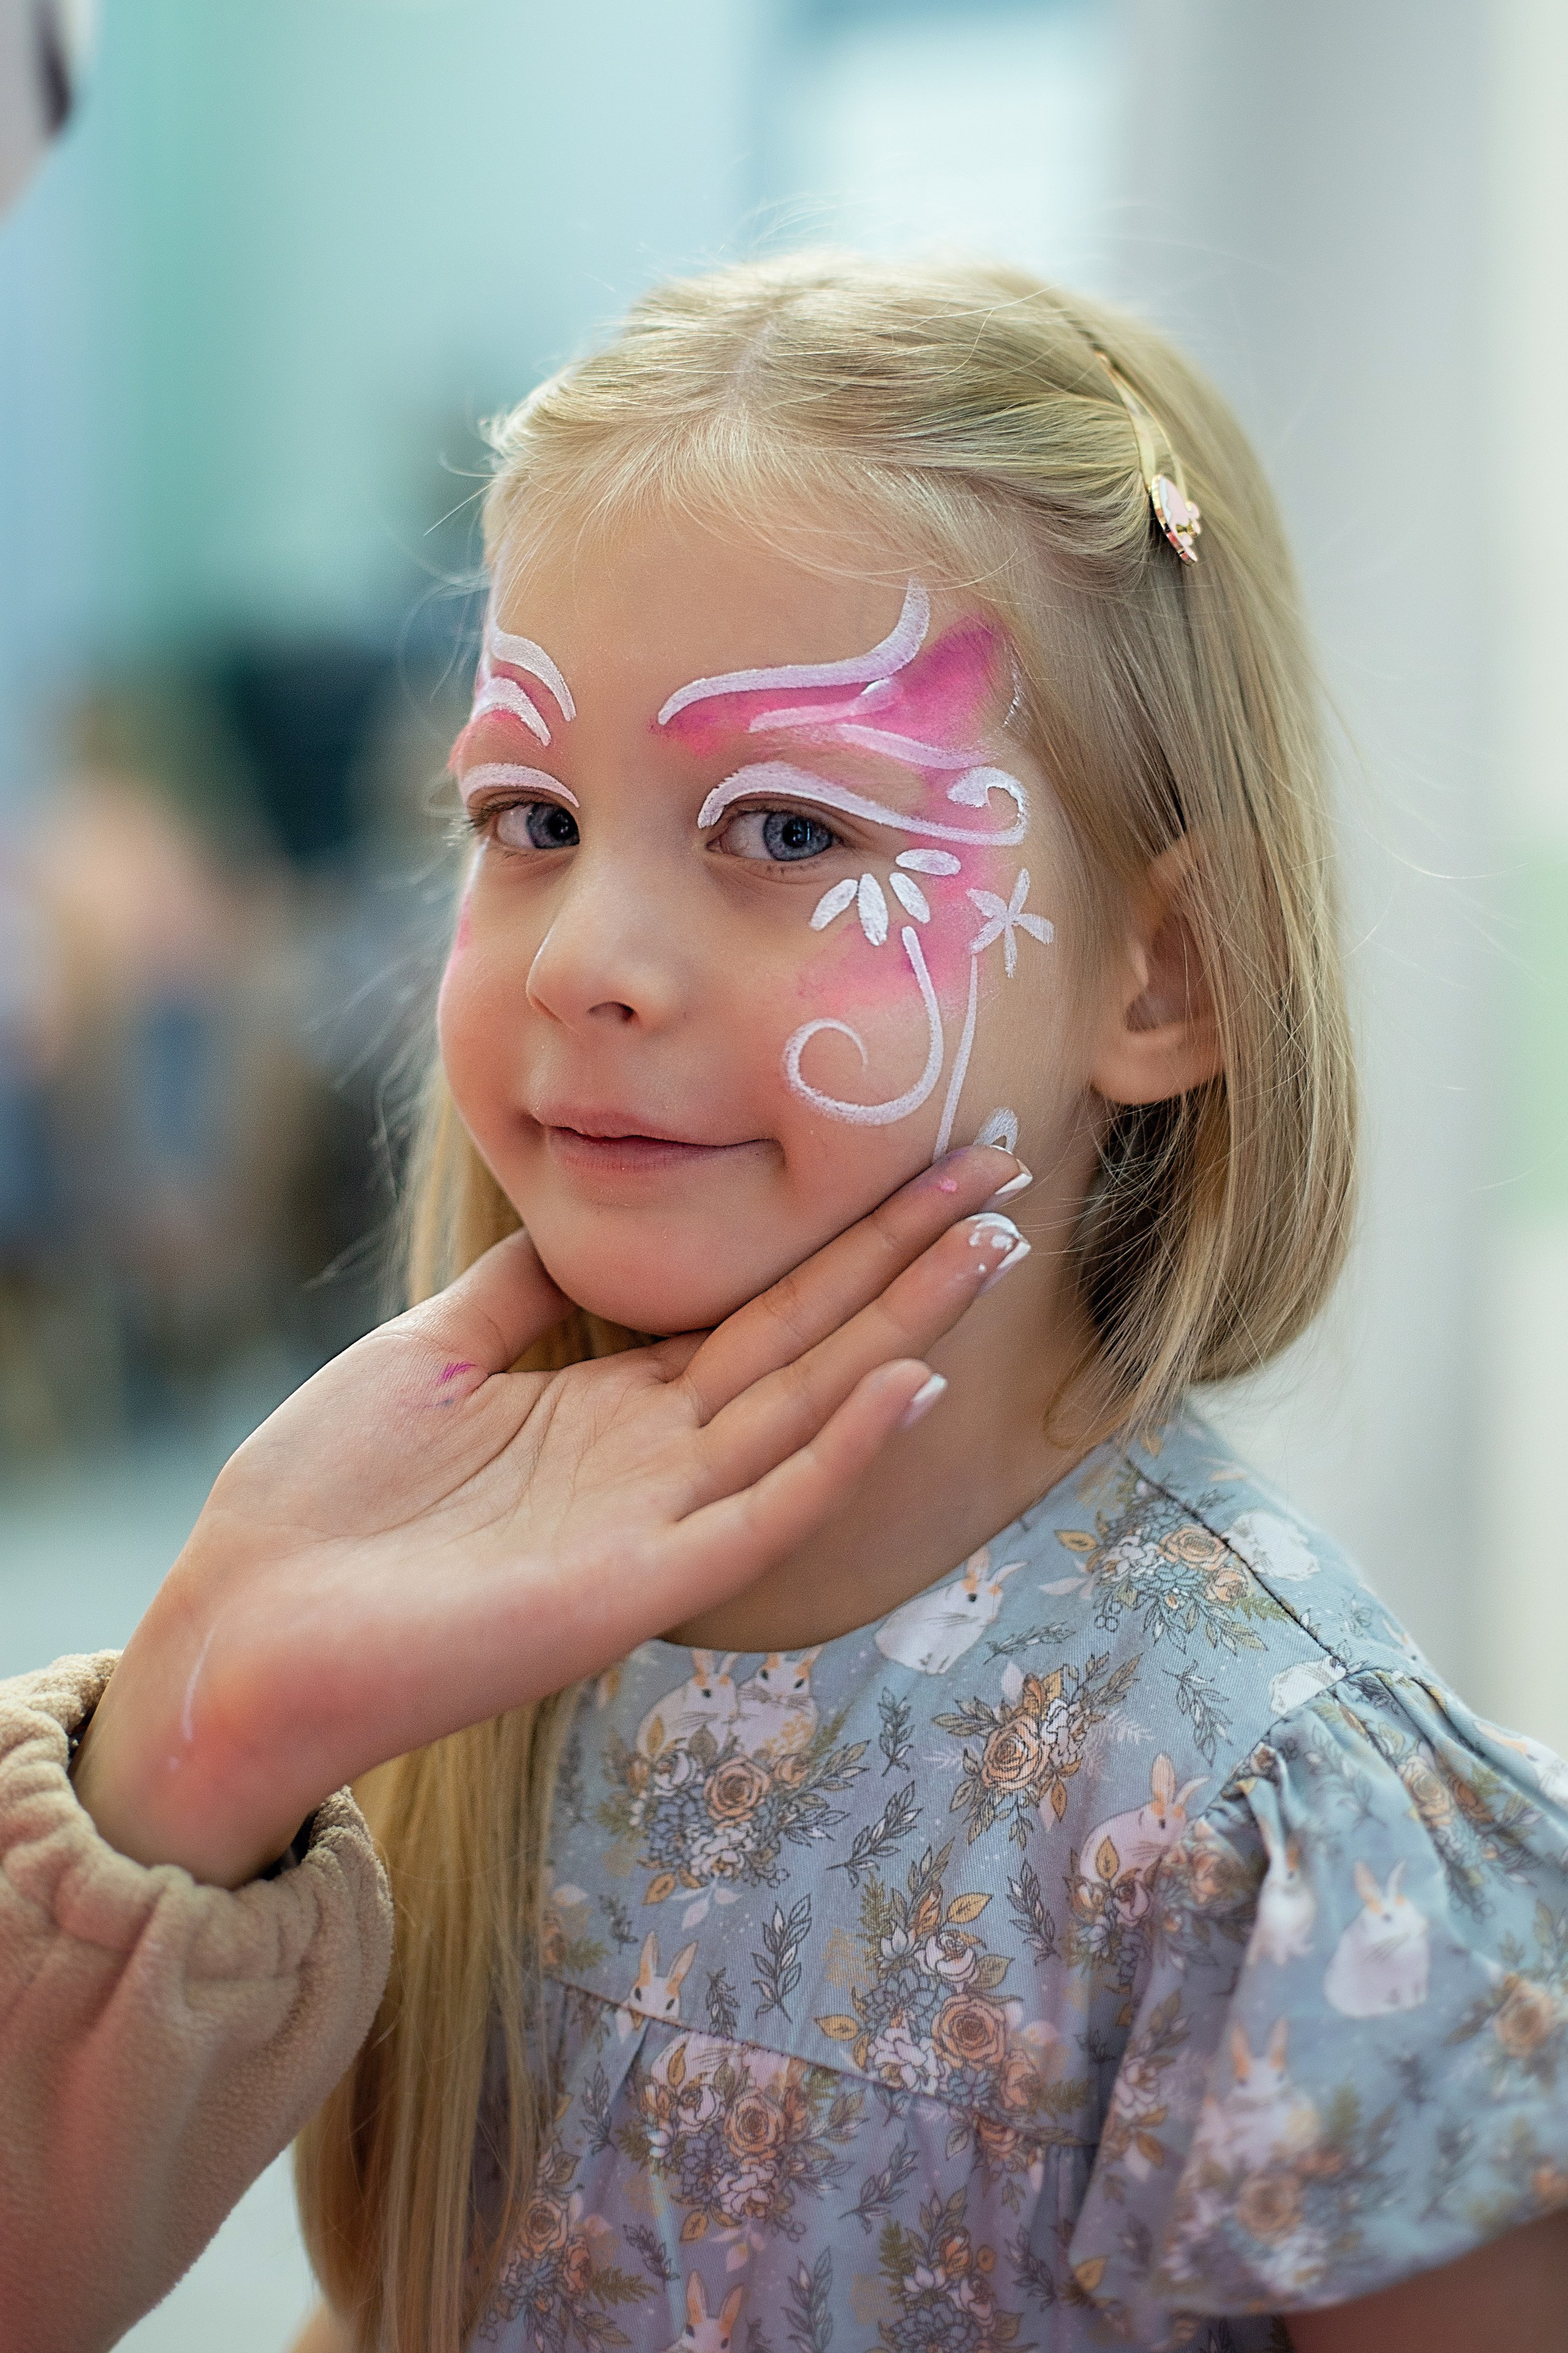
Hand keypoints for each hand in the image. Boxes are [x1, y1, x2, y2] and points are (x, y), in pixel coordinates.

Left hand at [72, 1146, 1023, 1885]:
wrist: (242, 1627)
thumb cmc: (320, 1500)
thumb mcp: (427, 1358)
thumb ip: (515, 1295)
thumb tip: (572, 1221)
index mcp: (608, 1406)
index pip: (756, 1307)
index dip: (836, 1233)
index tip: (910, 1153)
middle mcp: (654, 1459)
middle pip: (808, 1337)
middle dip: (904, 1255)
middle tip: (1003, 1165)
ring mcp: (656, 1523)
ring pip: (810, 1407)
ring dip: (904, 1326)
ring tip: (988, 1243)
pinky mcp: (639, 1585)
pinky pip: (763, 1510)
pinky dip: (840, 1450)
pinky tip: (910, 1380)